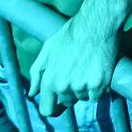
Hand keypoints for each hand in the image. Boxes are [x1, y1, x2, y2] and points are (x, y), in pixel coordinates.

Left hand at [28, 0, 126, 116]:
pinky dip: (99, 87)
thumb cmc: (71, 33)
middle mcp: (64, 86)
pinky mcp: (99, 83)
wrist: (97, 22)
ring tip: (88, 68)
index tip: (58, 106)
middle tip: (78, 73)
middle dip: (72, 92)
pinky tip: (98, 71)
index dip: (52, 109)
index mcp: (49, 79)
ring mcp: (82, 86)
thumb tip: (32, 93)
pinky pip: (98, 95)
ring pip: (84, 98)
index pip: (47, 109)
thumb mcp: (48, 49)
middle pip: (68, 102)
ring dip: (86, 88)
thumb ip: (37, 72)